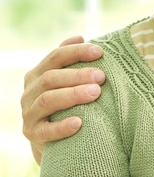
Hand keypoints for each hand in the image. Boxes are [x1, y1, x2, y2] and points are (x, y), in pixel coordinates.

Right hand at [21, 36, 104, 163]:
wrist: (53, 140)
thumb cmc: (65, 102)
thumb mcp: (64, 80)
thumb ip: (70, 59)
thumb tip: (80, 36)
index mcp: (37, 74)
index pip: (55, 56)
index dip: (77, 52)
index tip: (100, 51)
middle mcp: (29, 92)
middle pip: (50, 78)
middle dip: (78, 75)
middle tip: (101, 76)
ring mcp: (29, 113)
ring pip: (47, 100)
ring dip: (73, 95)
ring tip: (95, 93)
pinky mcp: (33, 134)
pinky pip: (46, 131)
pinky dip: (62, 126)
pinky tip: (78, 123)